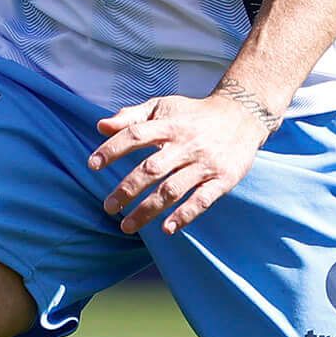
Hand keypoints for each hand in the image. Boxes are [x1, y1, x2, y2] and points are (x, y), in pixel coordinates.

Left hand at [90, 82, 276, 235]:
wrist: (243, 116)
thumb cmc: (194, 114)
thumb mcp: (164, 106)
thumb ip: (132, 116)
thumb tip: (100, 126)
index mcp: (169, 125)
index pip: (136, 135)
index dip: (113, 149)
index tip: (92, 165)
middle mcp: (186, 145)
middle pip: (152, 168)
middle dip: (127, 189)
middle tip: (109, 207)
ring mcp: (205, 164)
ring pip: (173, 189)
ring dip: (148, 210)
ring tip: (126, 226)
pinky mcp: (223, 179)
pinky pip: (203, 200)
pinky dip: (185, 216)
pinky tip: (167, 229)